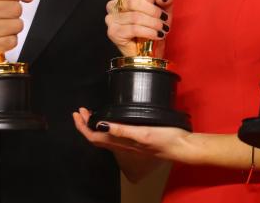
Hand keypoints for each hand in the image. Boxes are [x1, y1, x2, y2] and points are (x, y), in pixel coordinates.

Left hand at [72, 107, 193, 162]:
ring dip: (95, 126)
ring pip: (104, 137)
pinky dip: (106, 127)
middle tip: (81, 111)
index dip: (83, 127)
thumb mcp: (143, 132)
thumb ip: (122, 130)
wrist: (181, 147)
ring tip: (91, 115)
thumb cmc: (165, 139)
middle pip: (96, 138)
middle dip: (85, 125)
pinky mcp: (136, 140)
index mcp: (122, 142)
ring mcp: (129, 144)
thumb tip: (100, 125)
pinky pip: (114, 136)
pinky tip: (111, 121)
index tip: (78, 113)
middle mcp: (123, 145)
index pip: (94, 137)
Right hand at [105, 0, 172, 56]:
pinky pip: (133, 29)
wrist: (152, 48)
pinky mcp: (114, 33)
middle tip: (164, 18)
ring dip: (153, 23)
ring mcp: (111, 19)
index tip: (159, 3)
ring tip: (163, 28)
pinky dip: (149, 32)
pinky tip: (157, 35)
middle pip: (132, 2)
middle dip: (152, 11)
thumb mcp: (164, 8)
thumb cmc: (154, 25)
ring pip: (135, 17)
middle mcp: (113, 5)